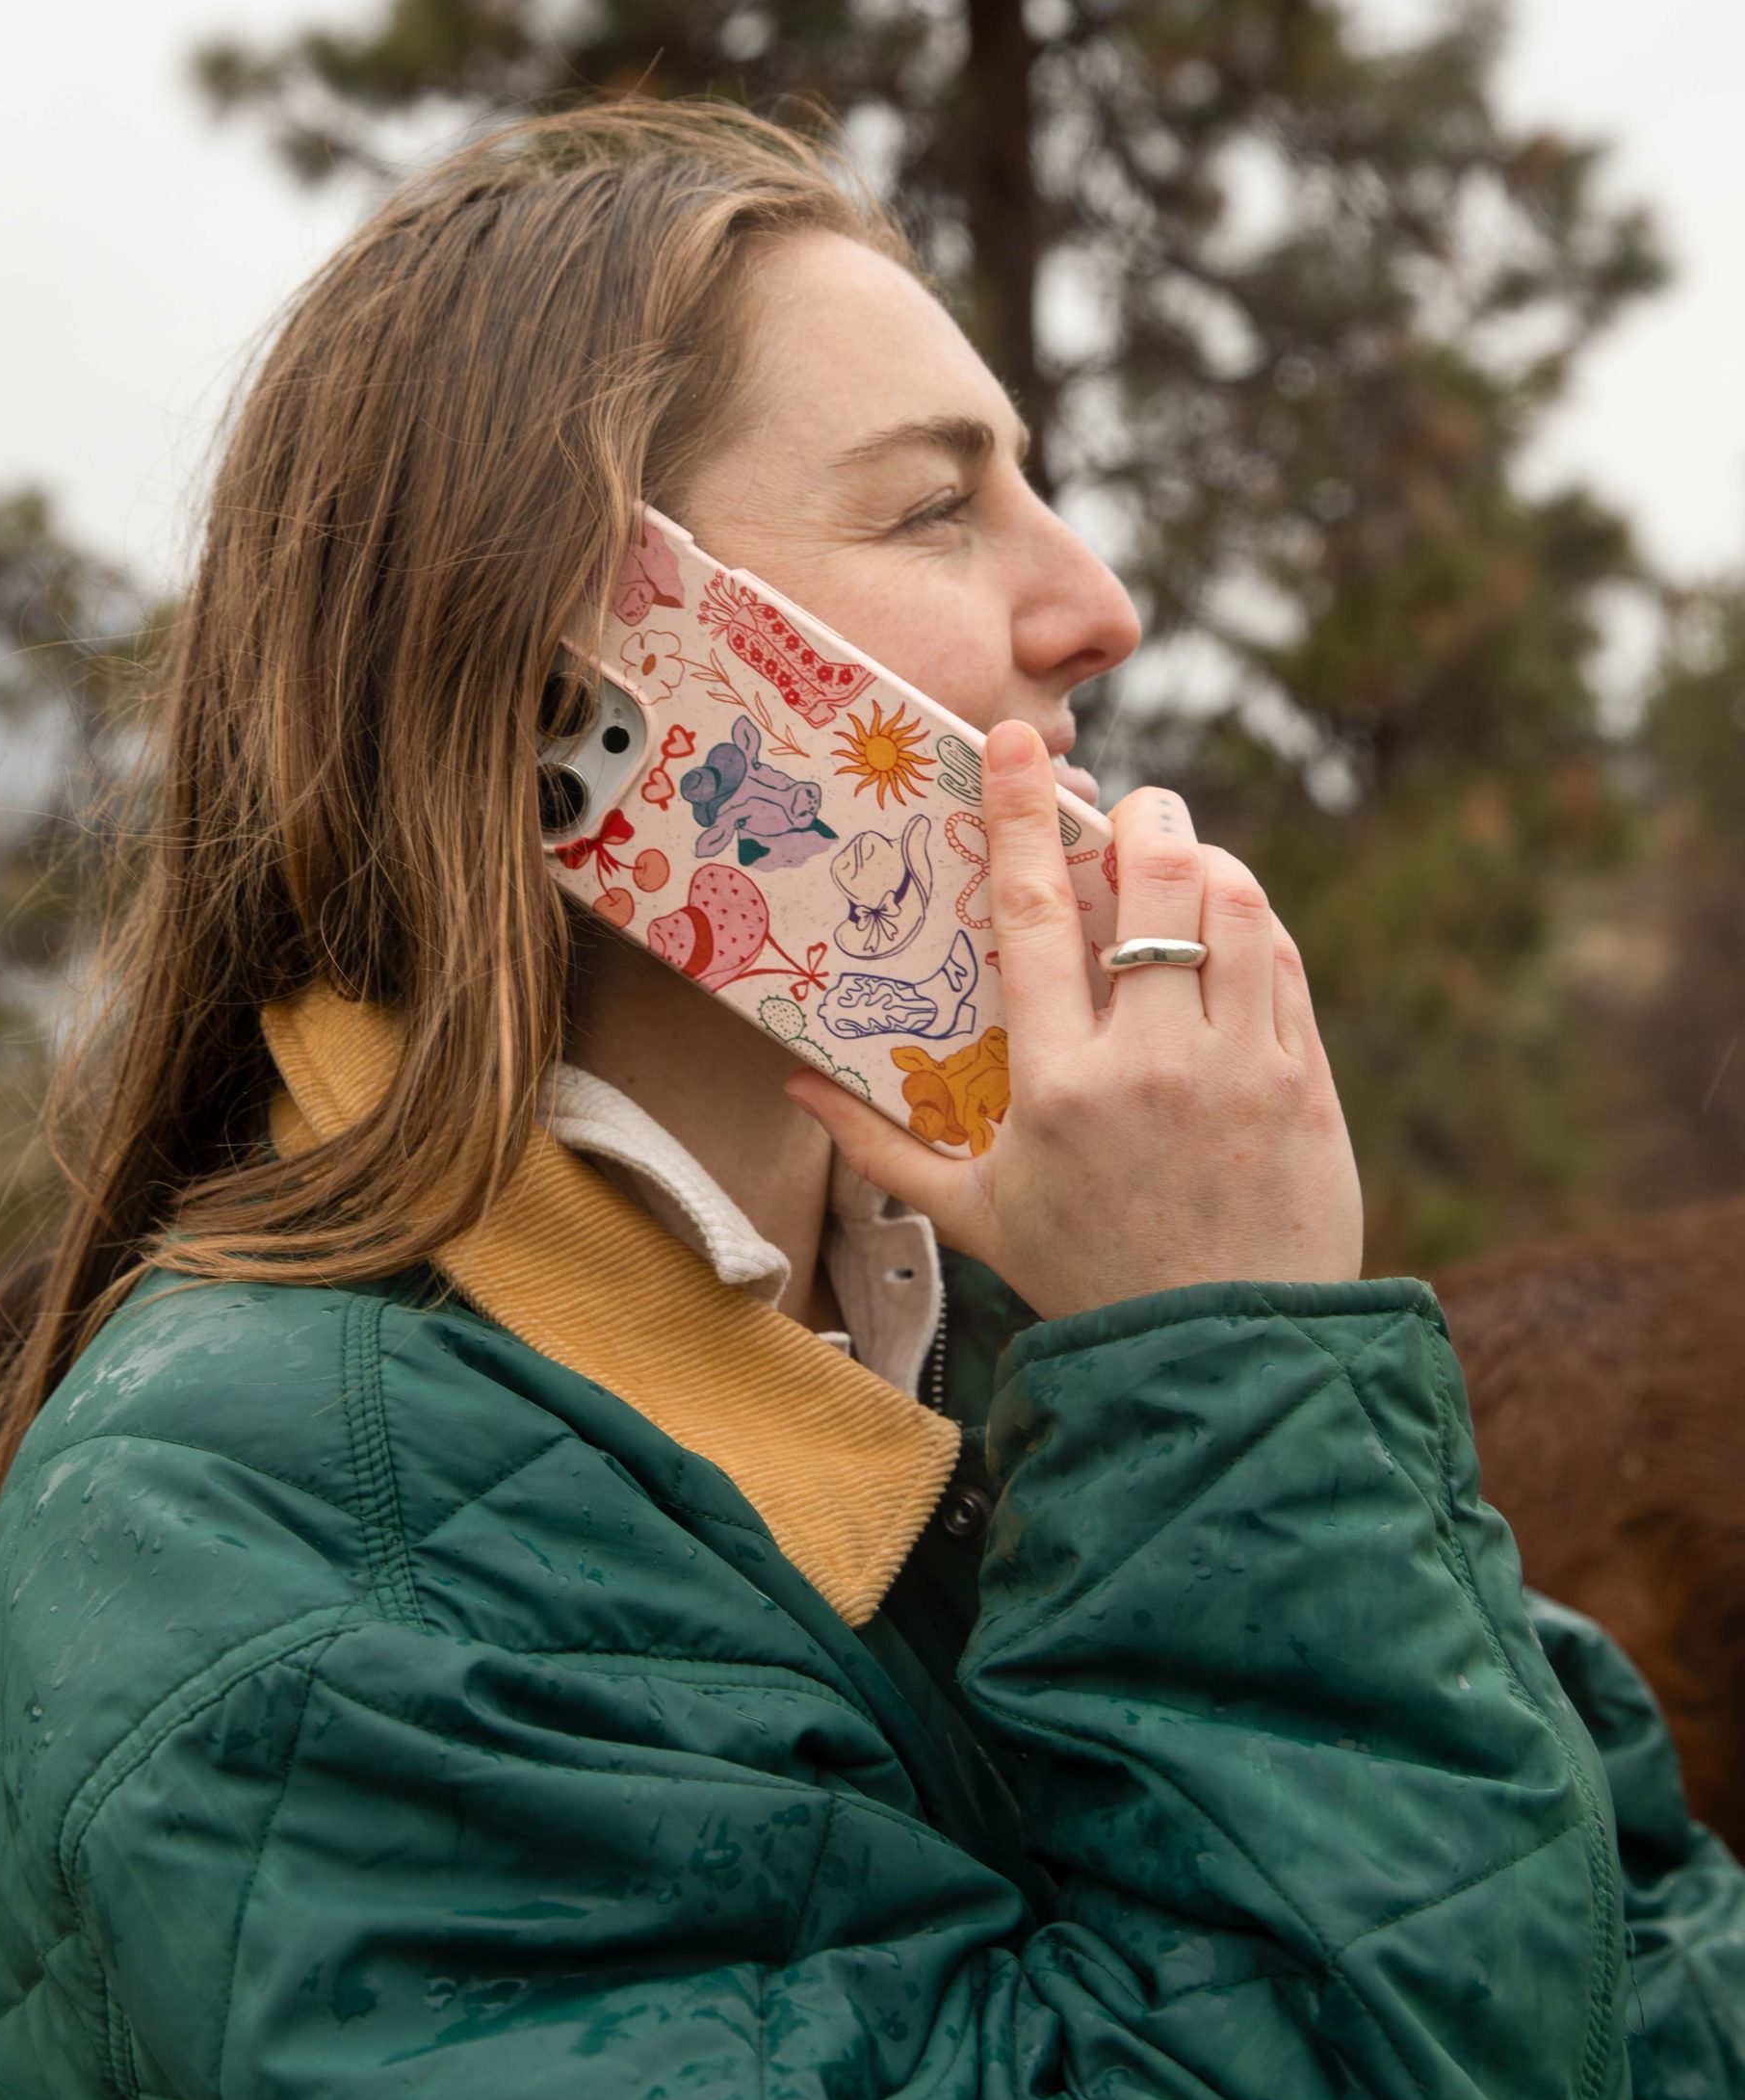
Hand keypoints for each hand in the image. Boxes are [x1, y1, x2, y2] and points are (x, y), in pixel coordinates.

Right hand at [784, 720, 1362, 1319]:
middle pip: (1157, 881)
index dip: (1023, 813)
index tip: (1015, 741)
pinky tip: (1224, 932)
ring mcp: (1240, 1068)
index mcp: (1057, 1085)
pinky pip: (1283, 963)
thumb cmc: (1083, 1276)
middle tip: (1126, 815)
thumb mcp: (971, 1217)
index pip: (1033, 914)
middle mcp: (1151, 1063)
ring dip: (1204, 863)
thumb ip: (878, 1147)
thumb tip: (794, 1085)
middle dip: (1143, 819)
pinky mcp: (1304, 1082)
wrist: (1218, 1358)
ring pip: (1235, 907)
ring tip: (1177, 869)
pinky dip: (1252, 925)